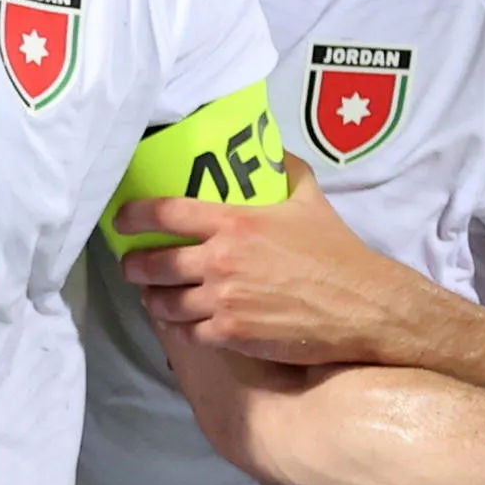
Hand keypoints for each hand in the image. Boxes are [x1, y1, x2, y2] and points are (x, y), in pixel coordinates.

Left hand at [118, 159, 453, 367]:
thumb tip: (275, 150)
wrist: (362, 306)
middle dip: (135, 266)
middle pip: (152, 264)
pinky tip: (184, 322)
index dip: (134, 216)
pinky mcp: (229, 334)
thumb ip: (288, 173)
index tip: (122, 220)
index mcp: (235, 222)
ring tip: (155, 296)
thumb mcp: (312, 202)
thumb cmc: (337, 253)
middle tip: (132, 265)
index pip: (165, 213)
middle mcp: (220, 260)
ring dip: (155, 300)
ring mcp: (222, 299)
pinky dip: (182, 328)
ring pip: (163, 303)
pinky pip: (187, 333)